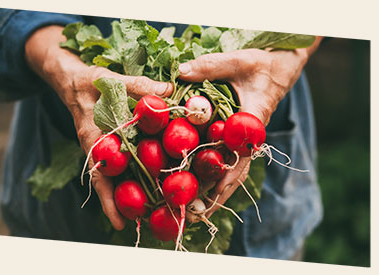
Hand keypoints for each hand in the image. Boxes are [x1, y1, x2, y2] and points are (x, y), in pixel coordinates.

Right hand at [25, 25, 172, 229]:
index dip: (109, 200)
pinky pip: (125, 161)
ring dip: (133, 192)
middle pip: (112, 184)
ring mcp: (108, 148)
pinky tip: (154, 178)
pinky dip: (136, 171)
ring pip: (120, 175)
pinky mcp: (115, 143)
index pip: (101, 175)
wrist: (74, 81)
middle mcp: (100, 149)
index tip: (120, 223)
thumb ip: (138, 86)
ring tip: (153, 211)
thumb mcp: (110, 80)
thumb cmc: (89, 82)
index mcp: (93, 139)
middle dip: (126, 204)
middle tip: (146, 224)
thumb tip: (169, 90)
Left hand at [179, 39, 321, 216]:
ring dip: (217, 193)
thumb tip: (179, 73)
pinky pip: (227, 162)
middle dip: (219, 194)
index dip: (229, 173)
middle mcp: (249, 137)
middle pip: (236, 172)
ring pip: (232, 172)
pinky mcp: (237, 140)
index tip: (214, 191)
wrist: (279, 68)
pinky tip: (200, 190)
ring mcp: (244, 141)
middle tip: (197, 214)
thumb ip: (210, 66)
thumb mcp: (238, 60)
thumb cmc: (262, 64)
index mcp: (253, 121)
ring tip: (197, 213)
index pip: (242, 153)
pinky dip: (216, 178)